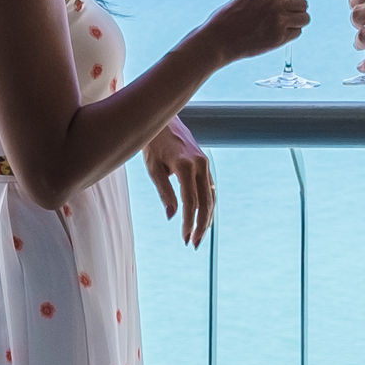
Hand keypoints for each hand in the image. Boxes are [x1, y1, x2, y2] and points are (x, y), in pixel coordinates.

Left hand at [143, 121, 214, 246]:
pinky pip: (210, 189)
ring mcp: (205, 164)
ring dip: (207, 218)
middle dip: (201, 226)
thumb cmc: (153, 144)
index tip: (184, 238)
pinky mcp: (205, 164)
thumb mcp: (153, 169)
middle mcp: (200, 165)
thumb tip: (171, 216)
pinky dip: (208, 205)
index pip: (191, 202)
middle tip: (194, 244)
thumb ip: (164, 192)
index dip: (189, 222)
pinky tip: (203, 217)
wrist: (163, 121)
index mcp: (186, 166)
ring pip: (211, 197)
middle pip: (206, 203)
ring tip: (199, 235)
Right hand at [195, 0, 308, 62]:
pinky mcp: (279, 36)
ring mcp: (279, 18)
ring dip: (296, 23)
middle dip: (297, 11)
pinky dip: (290, 35)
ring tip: (281, 28)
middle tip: (285, 19)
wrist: (217, 39)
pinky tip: (275, 36)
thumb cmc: (230, 19)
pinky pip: (297, 33)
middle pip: (303, 3)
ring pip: (304, 18)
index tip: (286, 6)